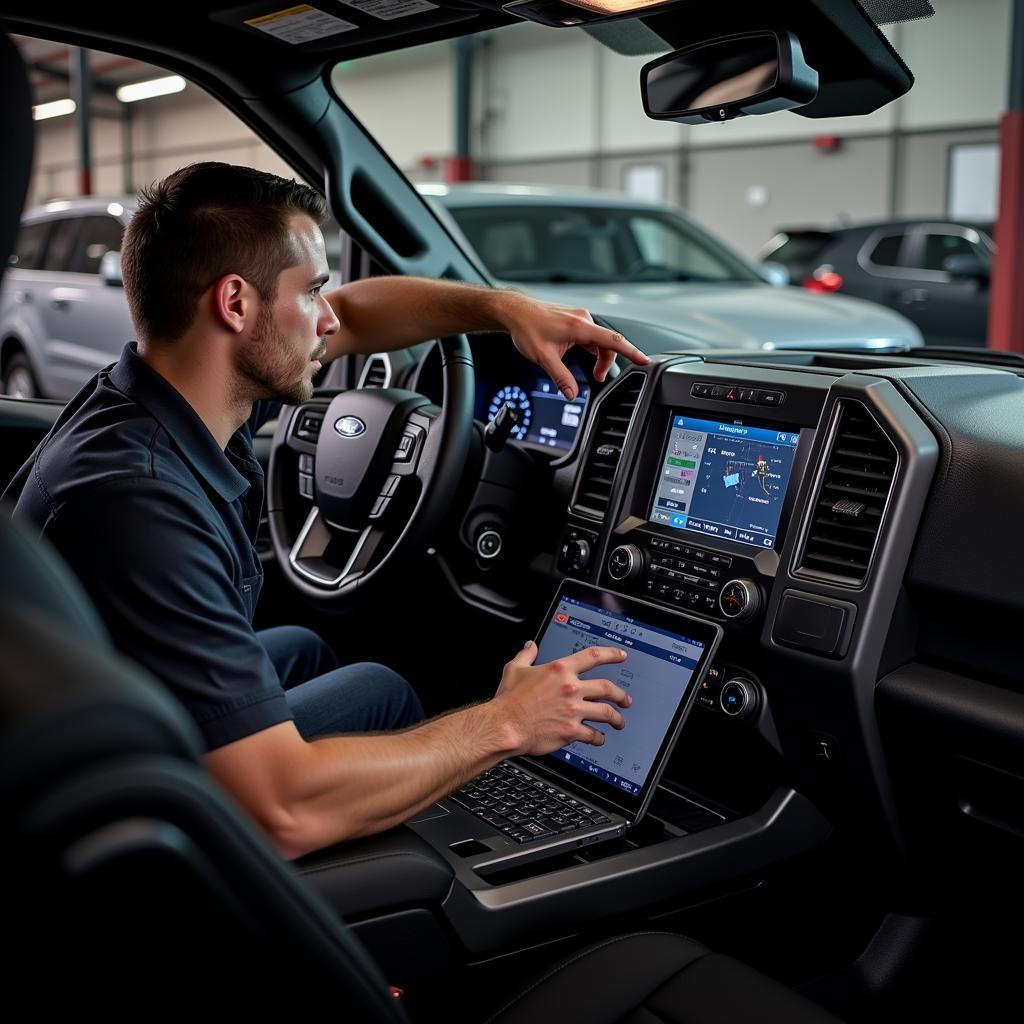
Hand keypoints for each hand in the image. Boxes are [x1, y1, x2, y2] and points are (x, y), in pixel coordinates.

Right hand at [491, 641, 632, 756]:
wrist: (505, 725)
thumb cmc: (509, 700)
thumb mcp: (515, 669)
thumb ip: (526, 655)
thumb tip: (530, 646)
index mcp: (560, 669)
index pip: (593, 656)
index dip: (611, 654)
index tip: (621, 656)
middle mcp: (570, 688)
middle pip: (608, 688)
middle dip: (621, 694)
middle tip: (625, 699)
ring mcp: (573, 710)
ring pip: (606, 712)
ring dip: (616, 718)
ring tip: (619, 722)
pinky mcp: (571, 731)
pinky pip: (593, 735)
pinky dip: (599, 738)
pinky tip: (599, 739)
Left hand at [497, 292, 649, 399]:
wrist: (515, 312)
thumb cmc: (527, 328)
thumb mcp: (543, 358)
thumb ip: (561, 378)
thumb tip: (572, 394)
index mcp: (579, 326)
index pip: (612, 340)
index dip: (631, 351)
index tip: (644, 360)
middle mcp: (583, 319)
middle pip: (607, 343)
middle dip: (607, 363)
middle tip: (598, 378)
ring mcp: (580, 317)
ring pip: (599, 341)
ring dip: (599, 357)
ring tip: (592, 371)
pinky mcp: (575, 319)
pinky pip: (592, 336)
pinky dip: (592, 349)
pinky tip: (583, 357)